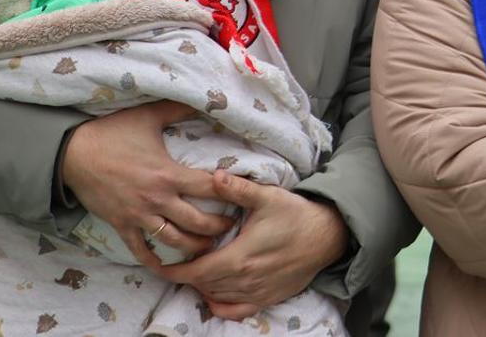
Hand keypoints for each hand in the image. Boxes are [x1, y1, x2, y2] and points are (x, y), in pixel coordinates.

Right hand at [61, 101, 233, 267]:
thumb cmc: (113, 132)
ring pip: (174, 241)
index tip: (243, 196)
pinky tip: (167, 267)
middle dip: (218, 227)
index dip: (230, 192)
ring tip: (209, 248)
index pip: (209, 188)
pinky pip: (140, 249)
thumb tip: (207, 98)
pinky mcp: (122, 225)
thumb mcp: (148, 115)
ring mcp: (139, 216)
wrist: (73, 153)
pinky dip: (154, 260)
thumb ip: (179, 109)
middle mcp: (157, 199)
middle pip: (197, 222)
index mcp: (168, 173)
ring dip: (194, 247)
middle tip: (231, 227)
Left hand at [156, 171, 349, 320]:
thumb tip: (215, 175)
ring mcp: (257, 292)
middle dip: (186, 275)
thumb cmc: (295, 214)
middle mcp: (246, 280)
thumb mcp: (267, 197)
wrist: (326, 236)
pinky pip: (236, 311)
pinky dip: (220, 306)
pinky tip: (213, 295)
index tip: (160, 265)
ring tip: (193, 271)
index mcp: (240, 257)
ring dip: (201, 287)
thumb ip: (238, 188)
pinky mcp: (268, 298)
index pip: (197, 271)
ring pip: (217, 297)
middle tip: (175, 261)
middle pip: (204, 285)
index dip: (176, 271)